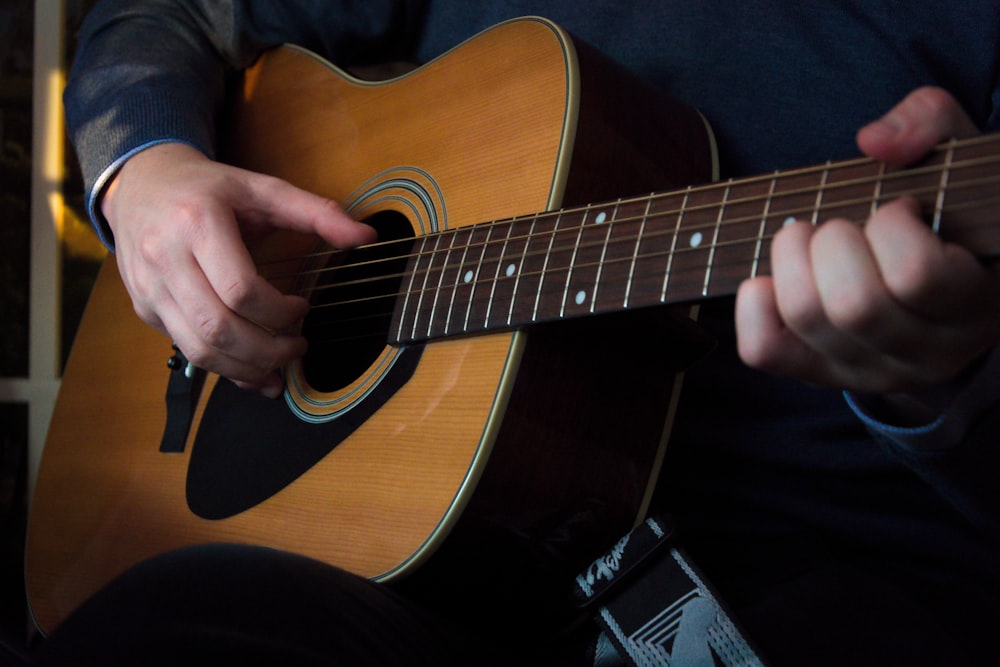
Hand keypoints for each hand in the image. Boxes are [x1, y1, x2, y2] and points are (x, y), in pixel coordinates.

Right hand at [103, 142, 375, 396]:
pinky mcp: (145, 308)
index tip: (302, 308)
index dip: (278, 311)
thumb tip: (367, 237)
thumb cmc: (209, 188)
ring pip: (198, 349)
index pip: (239, 290)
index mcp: (197, 223)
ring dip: (245, 369)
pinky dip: (222, 369)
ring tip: (278, 366)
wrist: (142, 183)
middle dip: (266, 350)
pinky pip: (185, 350)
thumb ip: (317, 213)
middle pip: (218, 328)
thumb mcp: (264, 189)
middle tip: (297, 347)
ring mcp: (150, 287)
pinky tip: (251, 371)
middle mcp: (165, 257)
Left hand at [735, 87, 999, 404]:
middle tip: (845, 224)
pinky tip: (774, 277)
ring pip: (807, 317)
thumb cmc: (946, 216)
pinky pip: (765, 350)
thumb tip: (873, 142)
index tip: (900, 209)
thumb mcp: (956, 161)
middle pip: (853, 304)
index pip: (916, 275)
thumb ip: (930, 124)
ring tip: (808, 239)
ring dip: (791, 259)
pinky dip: (753, 305)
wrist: (941, 283)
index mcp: (974, 304)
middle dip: (833, 240)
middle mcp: (926, 353)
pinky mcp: (818, 374)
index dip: (892, 225)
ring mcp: (869, 371)